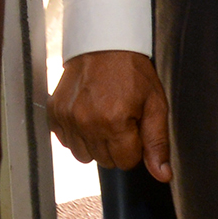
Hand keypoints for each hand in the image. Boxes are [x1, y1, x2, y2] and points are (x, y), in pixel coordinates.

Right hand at [50, 48, 170, 181]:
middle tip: (120, 117)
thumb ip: (157, 143)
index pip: (126, 162)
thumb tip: (162, 175)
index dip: (134, 146)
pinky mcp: (55, 113)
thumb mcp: (155, 104)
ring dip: (95, 143)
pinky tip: (87, 114)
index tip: (134, 126)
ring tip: (103, 117)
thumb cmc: (132, 72)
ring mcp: (68, 118)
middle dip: (116, 145)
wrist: (103, 43)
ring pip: (83, 156)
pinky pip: (66, 142)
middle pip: (105, 161)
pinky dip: (77, 134)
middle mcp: (87, 123)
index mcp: (115, 122)